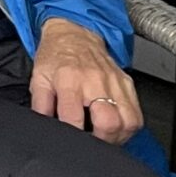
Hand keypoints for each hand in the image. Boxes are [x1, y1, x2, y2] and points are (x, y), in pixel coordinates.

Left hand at [29, 18, 141, 143]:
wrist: (75, 32)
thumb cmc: (56, 56)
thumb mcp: (38, 78)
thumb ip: (39, 106)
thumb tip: (43, 128)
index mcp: (69, 80)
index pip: (74, 117)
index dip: (73, 137)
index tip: (71, 144)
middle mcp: (95, 82)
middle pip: (109, 122)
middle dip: (101, 141)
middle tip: (91, 144)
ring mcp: (114, 83)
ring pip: (128, 121)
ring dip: (118, 136)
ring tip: (105, 138)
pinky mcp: (127, 84)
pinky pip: (137, 114)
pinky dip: (128, 127)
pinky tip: (116, 129)